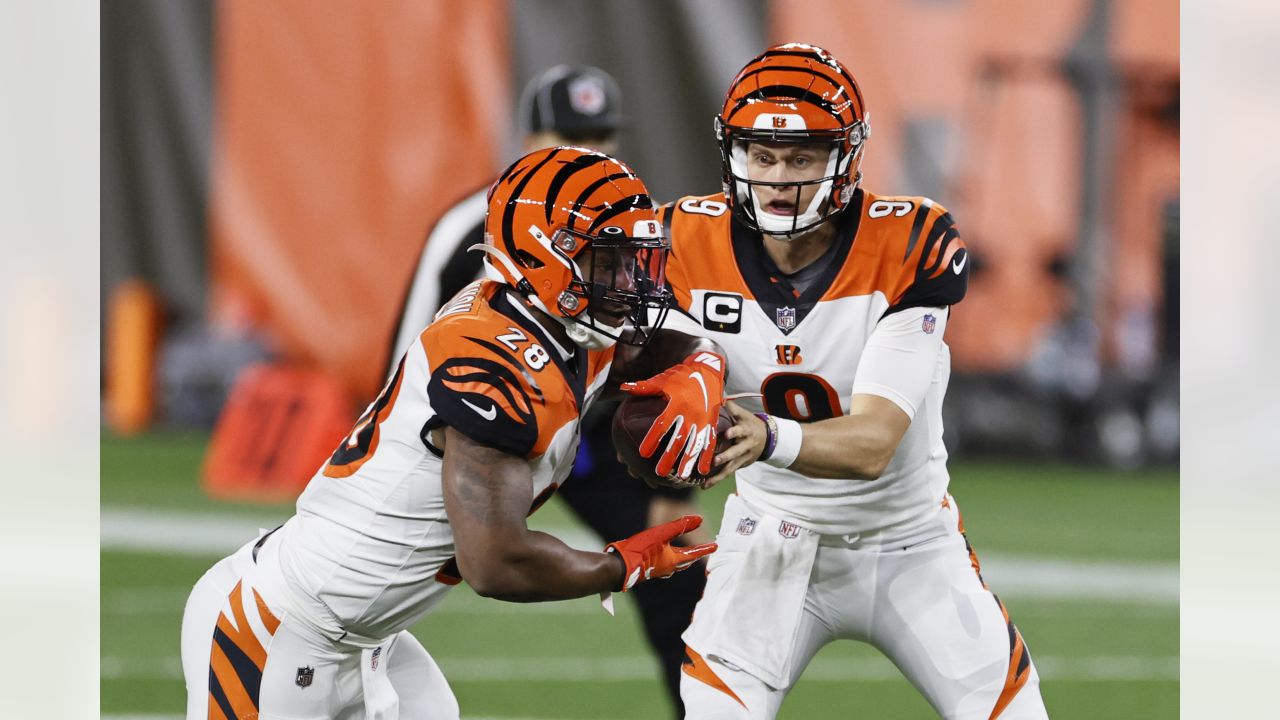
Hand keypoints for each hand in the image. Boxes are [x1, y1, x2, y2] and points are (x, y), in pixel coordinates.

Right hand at [605, 515, 716, 590]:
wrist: (618, 567)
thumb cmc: (640, 550)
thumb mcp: (662, 533)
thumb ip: (680, 526)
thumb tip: (700, 519)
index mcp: (674, 560)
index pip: (694, 553)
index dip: (705, 548)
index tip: (715, 546)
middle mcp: (667, 568)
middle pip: (685, 562)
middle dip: (694, 557)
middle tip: (702, 552)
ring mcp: (656, 571)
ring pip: (674, 566)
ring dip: (681, 560)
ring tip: (684, 557)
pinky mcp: (646, 570)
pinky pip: (662, 566)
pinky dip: (668, 561)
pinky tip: (661, 558)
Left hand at [620, 352, 725, 479]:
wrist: (708, 370)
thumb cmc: (681, 375)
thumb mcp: (662, 379)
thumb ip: (643, 387)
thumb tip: (623, 388)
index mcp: (676, 403)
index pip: (662, 424)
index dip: (653, 439)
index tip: (643, 453)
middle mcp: (690, 413)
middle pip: (678, 439)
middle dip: (669, 457)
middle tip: (660, 472)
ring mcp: (702, 419)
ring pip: (695, 444)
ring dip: (688, 461)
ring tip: (681, 477)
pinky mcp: (711, 422)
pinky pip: (710, 442)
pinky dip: (707, 456)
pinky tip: (704, 472)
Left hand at [704, 402, 767, 487]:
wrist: (768, 439)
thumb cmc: (750, 423)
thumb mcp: (745, 414)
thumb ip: (733, 408)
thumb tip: (720, 396)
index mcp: (746, 431)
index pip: (740, 431)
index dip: (734, 432)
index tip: (727, 434)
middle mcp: (745, 446)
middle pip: (736, 452)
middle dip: (726, 456)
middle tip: (716, 460)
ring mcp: (743, 458)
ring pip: (731, 467)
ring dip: (718, 475)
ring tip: (706, 482)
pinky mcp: (740, 465)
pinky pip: (728, 473)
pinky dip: (716, 479)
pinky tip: (705, 486)